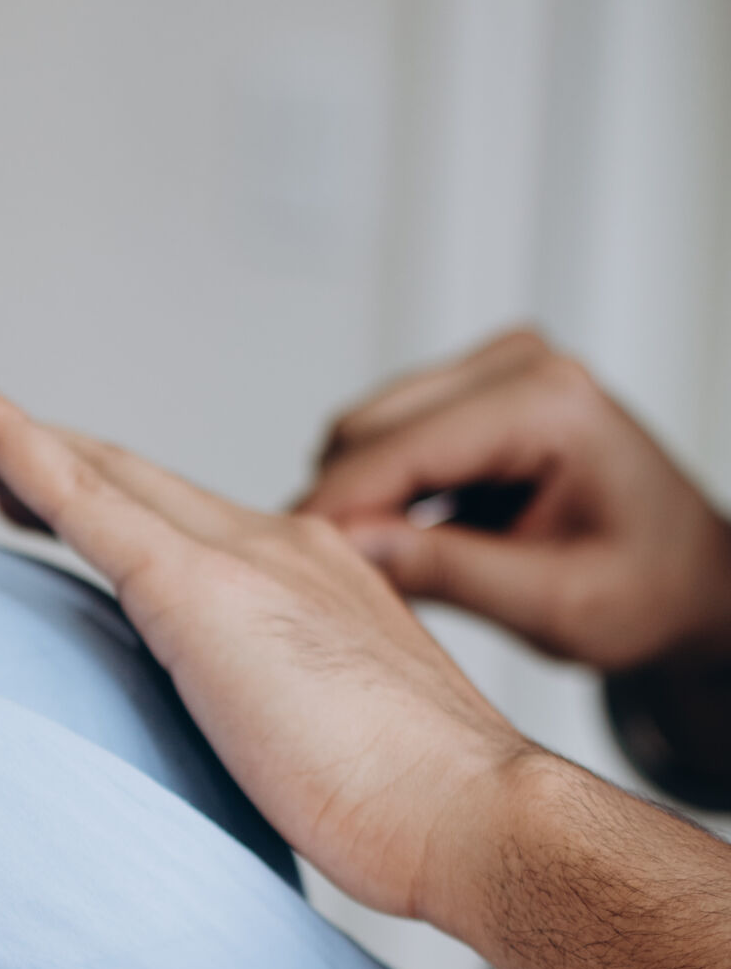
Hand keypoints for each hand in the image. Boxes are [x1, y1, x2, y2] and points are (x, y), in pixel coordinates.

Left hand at [0, 364, 534, 930]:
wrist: (469, 813)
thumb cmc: (413, 813)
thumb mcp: (325, 749)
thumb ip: (273, 725)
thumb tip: (231, 760)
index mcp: (307, 582)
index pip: (183, 526)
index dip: (108, 500)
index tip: (42, 499)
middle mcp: (276, 546)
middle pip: (132, 480)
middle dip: (46, 455)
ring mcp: (240, 558)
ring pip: (101, 473)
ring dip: (11, 442)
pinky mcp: (199, 588)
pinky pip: (81, 498)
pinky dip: (13, 445)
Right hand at [299, 328, 730, 671]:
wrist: (691, 578)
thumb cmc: (648, 591)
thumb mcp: (553, 603)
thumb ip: (448, 571)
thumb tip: (346, 550)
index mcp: (550, 404)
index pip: (401, 450)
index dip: (331, 511)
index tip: (277, 569)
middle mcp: (523, 365)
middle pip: (367, 427)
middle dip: (335, 505)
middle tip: (312, 587)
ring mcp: (499, 369)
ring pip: (366, 428)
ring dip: (353, 498)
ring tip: (359, 572)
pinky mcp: (480, 390)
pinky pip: (391, 432)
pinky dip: (378, 488)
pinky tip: (390, 544)